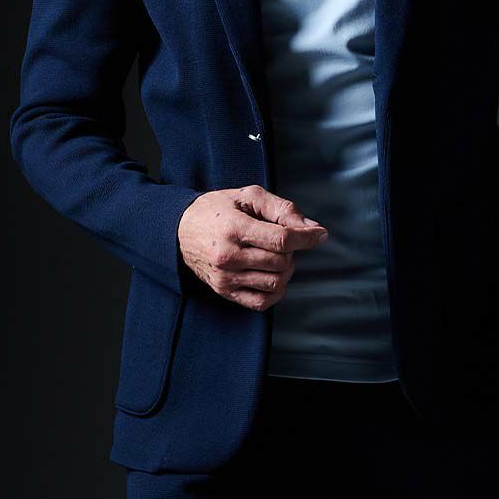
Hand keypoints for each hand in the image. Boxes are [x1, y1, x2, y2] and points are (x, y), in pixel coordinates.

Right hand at [177, 185, 328, 309]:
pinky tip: (272, 275)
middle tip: (285, 240)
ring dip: (286, 270)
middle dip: (292, 251)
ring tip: (276, 256)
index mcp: (234, 227)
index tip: (319, 234)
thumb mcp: (247, 196)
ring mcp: (226, 278)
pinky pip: (261, 302)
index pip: (281, 239)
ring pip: (275, 283)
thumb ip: (282, 208)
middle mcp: (229, 256)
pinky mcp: (224, 292)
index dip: (306, 237)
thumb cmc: (216, 209)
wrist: (179, 230)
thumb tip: (311, 227)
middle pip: (281, 262)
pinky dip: (276, 291)